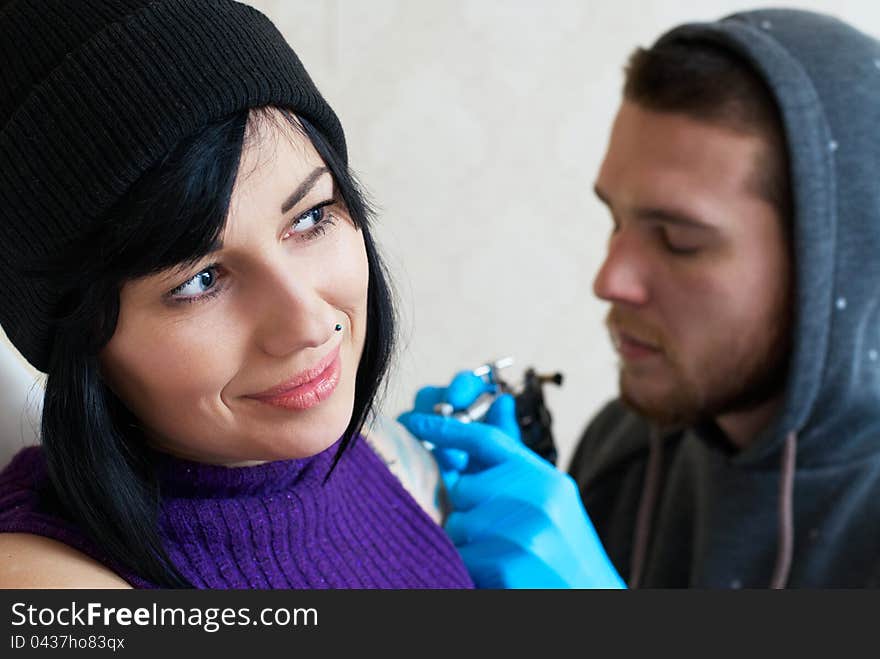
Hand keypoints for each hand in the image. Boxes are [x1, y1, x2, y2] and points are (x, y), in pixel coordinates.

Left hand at [398, 373, 624, 588]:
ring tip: (499, 557)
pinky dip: (469, 568)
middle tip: (490, 534)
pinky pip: (460, 557)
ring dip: (467, 544)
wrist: (594, 602)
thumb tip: (500, 401)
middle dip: (465, 511)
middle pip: (463, 488)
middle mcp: (538, 500)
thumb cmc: (565, 554)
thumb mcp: (549, 501)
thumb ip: (516, 460)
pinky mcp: (507, 566)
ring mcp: (524, 533)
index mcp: (547, 480)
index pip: (488, 440)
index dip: (446, 428)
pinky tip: (496, 576)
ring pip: (457, 525)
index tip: (414, 422)